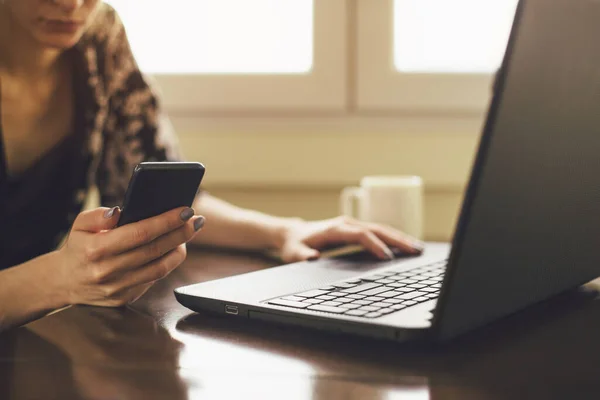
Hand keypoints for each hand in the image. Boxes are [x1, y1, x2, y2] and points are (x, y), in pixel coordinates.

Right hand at [53, 206, 204, 306]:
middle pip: (155, 250)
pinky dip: (169, 263)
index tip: (186, 210)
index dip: (166, 221)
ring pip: (160, 268)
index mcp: (97, 249)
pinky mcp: (126, 299)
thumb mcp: (80, 225)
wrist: (64, 282)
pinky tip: (176, 248)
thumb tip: (121, 211)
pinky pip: (154, 279)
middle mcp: (108, 271)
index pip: (140, 233)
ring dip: (179, 249)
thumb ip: (98, 215)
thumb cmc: (79, 247)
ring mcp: (118, 288)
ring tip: (189, 232)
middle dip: (181, 233)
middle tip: (196, 219)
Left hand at [278, 216, 423, 262]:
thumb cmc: (294, 244)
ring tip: (418, 249)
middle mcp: (347, 223)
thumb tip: (313, 257)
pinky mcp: (356, 228)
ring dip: (400, 238)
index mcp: (335, 229)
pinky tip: (406, 246)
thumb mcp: (294, 253)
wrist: (292, 233)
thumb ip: (302, 256)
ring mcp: (353, 224)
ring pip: (381, 228)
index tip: (388, 257)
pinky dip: (393, 238)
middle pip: (377, 229)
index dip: (375, 244)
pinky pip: (378, 231)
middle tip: (416, 250)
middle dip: (397, 240)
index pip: (361, 234)